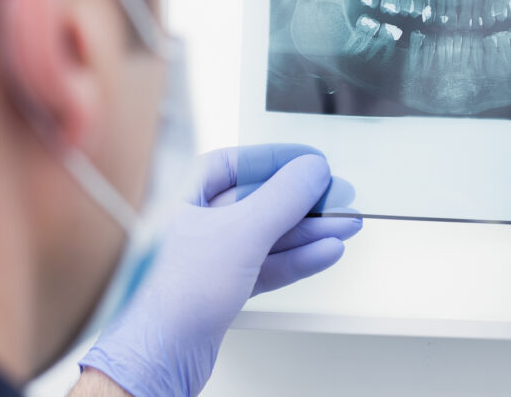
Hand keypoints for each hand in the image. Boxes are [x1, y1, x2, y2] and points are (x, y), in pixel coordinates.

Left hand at [79, 144, 361, 396]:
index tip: (305, 159)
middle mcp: (198, 225)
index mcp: (186, 199)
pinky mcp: (227, 289)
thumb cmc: (179, 293)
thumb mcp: (241, 232)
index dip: (271, 157)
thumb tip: (310, 170)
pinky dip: (299, 259)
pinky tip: (324, 252)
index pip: (232, 163)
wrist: (167, 352)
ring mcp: (213, 259)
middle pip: (258, 201)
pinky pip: (270, 265)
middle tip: (335, 196)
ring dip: (309, 231)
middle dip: (301, 200)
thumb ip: (282, 198)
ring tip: (344, 224)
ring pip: (270, 236)